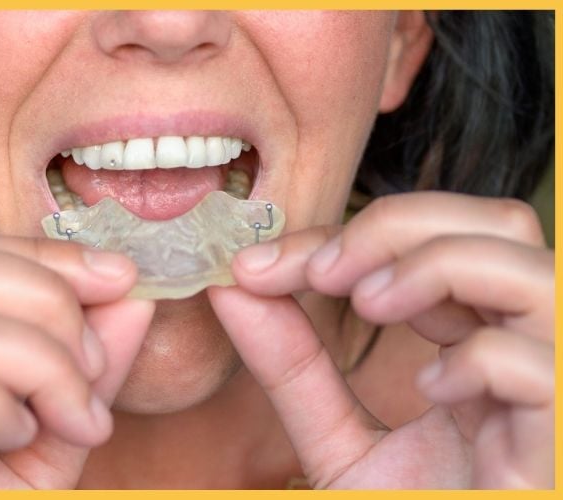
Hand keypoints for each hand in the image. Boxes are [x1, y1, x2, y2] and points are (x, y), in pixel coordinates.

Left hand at [208, 192, 552, 487]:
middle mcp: (530, 357)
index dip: (352, 232)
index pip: (437, 239)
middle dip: (401, 227)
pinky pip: (539, 373)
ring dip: (435, 268)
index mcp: (480, 346)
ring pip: (534, 274)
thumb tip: (233, 287)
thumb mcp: (336, 440)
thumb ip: (293, 365)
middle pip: (503, 225)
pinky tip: (430, 392)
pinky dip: (476, 362)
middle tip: (323, 271)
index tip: (263, 261)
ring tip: (367, 305)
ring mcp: (554, 398)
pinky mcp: (558, 448)